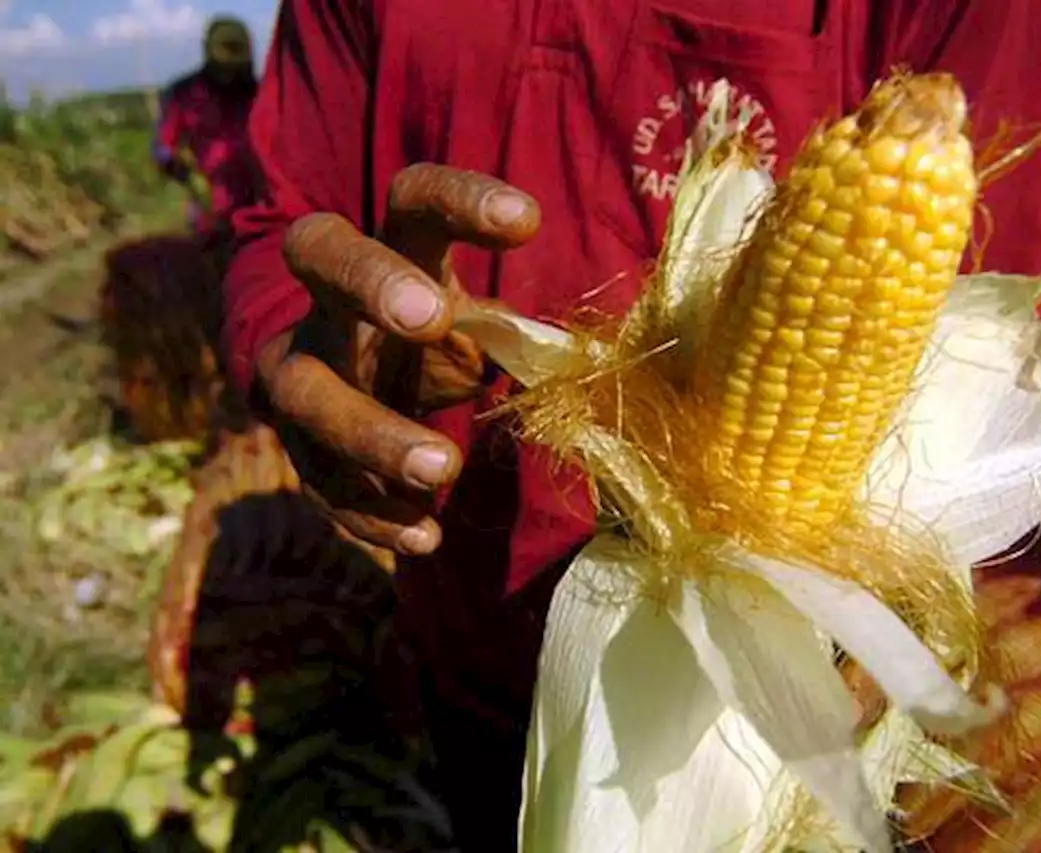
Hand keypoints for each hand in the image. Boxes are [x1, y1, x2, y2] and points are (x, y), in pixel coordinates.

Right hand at [256, 165, 540, 555]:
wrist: (365, 392)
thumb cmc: (440, 341)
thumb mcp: (484, 323)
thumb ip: (529, 335)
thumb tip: (607, 364)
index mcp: (395, 249)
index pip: (415, 199)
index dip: (461, 201)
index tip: (527, 220)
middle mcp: (334, 297)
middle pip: (321, 256)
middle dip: (368, 283)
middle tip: (428, 317)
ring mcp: (302, 371)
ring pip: (307, 392)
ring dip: (371, 431)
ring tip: (441, 467)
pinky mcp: (297, 446)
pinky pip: (319, 481)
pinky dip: (370, 514)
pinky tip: (424, 535)